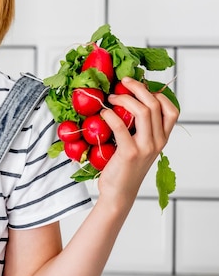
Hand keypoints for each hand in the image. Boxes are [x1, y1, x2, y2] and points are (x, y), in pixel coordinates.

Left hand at [95, 77, 179, 207]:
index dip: (157, 94)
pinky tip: (103, 113)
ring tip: (111, 97)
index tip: (139, 87)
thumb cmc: (125, 168)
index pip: (172, 110)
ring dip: (125, 98)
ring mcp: (145, 147)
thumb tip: (127, 103)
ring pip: (143, 111)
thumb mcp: (139, 146)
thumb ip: (139, 129)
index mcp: (162, 138)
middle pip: (155, 104)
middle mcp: (158, 141)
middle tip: (123, 82)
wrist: (118, 193)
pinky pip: (121, 125)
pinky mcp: (130, 152)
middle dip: (138, 88)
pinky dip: (110, 115)